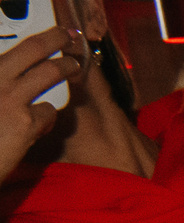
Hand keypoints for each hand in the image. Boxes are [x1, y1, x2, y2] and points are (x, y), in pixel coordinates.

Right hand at [0, 26, 77, 180]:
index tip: (49, 35)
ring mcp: (8, 98)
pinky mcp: (23, 122)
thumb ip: (2, 83)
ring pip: (48, 73)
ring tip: (73, 65)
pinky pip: (47, 112)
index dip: (36, 39)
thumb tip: (14, 75)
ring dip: (65, 66)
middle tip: (66, 37)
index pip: (13, 47)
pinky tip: (41, 123)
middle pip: (32, 48)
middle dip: (54, 39)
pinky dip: (47, 116)